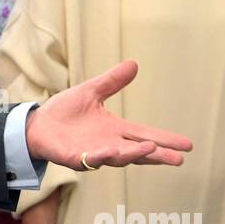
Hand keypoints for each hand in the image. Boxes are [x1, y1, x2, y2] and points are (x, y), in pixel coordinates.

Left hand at [26, 60, 192, 169]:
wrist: (37, 124)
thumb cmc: (65, 111)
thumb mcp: (91, 92)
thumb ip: (112, 82)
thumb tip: (134, 63)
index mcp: (115, 129)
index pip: (145, 135)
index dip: (165, 140)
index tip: (187, 145)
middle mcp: (109, 144)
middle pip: (139, 151)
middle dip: (158, 155)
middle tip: (179, 159)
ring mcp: (93, 153)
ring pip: (118, 157)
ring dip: (134, 153)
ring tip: (152, 149)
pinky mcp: (75, 158)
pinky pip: (90, 160)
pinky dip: (101, 156)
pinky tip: (113, 151)